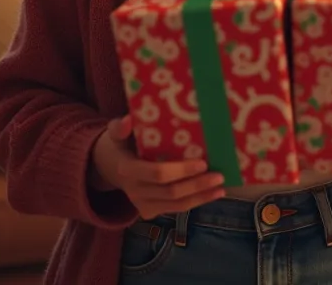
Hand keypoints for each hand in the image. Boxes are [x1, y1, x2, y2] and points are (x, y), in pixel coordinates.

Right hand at [89, 114, 225, 218]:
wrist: (111, 168)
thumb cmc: (120, 145)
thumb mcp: (116, 134)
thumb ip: (120, 128)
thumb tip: (128, 119)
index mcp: (128, 170)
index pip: (158, 174)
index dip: (181, 170)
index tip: (202, 162)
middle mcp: (135, 191)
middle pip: (171, 192)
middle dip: (197, 185)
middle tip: (219, 175)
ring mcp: (142, 205)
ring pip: (176, 205)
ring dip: (200, 197)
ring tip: (220, 188)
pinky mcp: (150, 212)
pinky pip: (175, 209)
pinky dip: (195, 202)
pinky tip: (211, 195)